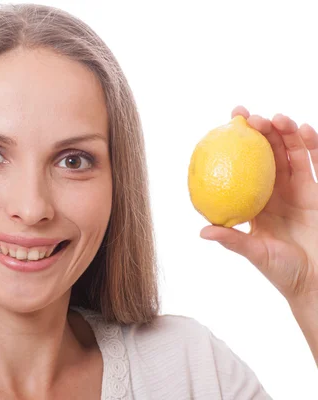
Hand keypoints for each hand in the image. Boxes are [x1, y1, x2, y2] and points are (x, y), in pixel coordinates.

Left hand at [200, 106, 317, 307]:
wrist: (317, 282)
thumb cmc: (283, 271)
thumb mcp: (256, 253)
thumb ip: (233, 240)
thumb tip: (202, 231)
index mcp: (252, 202)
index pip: (238, 168)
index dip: (231, 148)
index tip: (220, 128)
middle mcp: (272, 191)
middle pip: (264, 154)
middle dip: (256, 131)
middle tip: (245, 115)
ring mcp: (296, 189)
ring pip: (289, 153)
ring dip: (283, 132)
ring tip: (275, 118)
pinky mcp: (316, 191)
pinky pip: (313, 162)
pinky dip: (310, 145)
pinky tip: (303, 129)